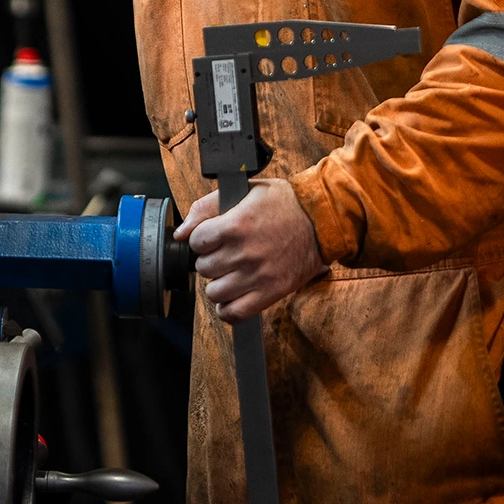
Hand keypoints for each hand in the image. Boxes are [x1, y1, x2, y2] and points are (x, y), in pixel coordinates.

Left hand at [174, 178, 327, 323]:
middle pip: (203, 267)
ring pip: (214, 292)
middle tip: (226, 252)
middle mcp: (244, 252)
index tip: (213, 237)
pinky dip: (227, 308)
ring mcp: (257, 276)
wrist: (322, 220)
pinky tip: (233, 294)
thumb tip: (182, 232)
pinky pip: (234, 313)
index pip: (196, 241)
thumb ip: (207, 206)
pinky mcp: (270, 293)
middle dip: (211, 259)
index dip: (203, 238)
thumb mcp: (246, 189)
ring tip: (231, 272)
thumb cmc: (285, 203)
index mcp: (235, 224)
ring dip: (219, 283)